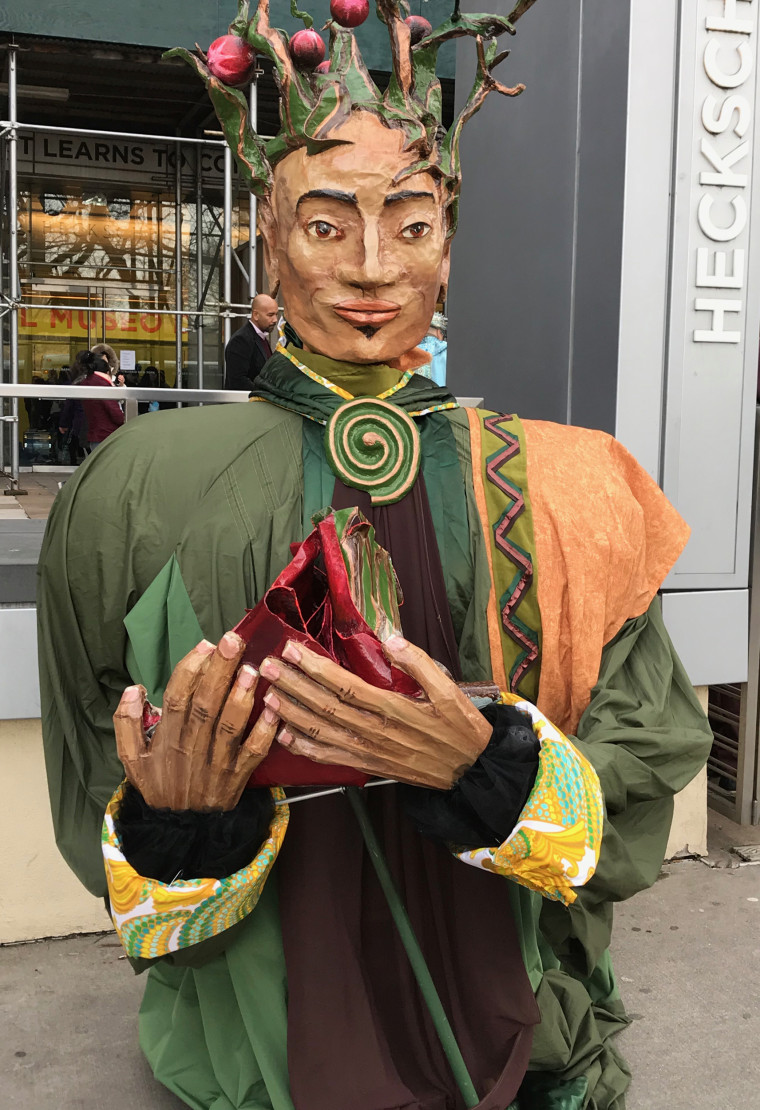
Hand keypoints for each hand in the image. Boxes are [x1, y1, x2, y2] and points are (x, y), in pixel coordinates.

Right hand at [113, 632, 278, 810]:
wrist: (180, 830)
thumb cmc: (160, 786)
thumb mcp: (130, 760)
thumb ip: (126, 724)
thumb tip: (133, 690)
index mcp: (167, 738)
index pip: (177, 698)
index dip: (190, 671)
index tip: (205, 645)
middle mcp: (192, 746)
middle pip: (206, 703)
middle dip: (220, 670)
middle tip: (233, 641)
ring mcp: (218, 762)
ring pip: (230, 726)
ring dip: (241, 697)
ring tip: (252, 669)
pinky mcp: (239, 775)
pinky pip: (254, 753)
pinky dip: (264, 732)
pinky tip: (273, 711)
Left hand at [259, 636, 492, 789]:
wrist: (471, 772)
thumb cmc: (461, 727)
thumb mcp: (450, 691)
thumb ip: (420, 663)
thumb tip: (391, 638)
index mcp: (395, 710)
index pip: (346, 687)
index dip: (316, 669)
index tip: (292, 650)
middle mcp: (376, 733)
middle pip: (326, 708)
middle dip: (294, 686)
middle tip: (267, 666)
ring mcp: (370, 753)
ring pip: (322, 733)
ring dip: (292, 713)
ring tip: (268, 693)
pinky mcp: (368, 767)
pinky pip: (330, 758)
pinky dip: (304, 748)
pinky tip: (284, 735)